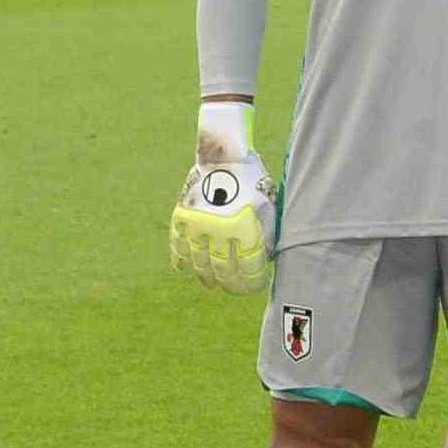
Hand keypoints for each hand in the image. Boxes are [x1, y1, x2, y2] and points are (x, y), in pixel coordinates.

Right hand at [171, 149, 271, 293]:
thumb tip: (263, 263)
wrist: (224, 157)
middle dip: (230, 285)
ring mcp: (198, 224)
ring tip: (213, 284)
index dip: (252, 282)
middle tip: (234, 289)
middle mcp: (221, 229)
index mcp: (246, 227)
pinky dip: (182, 262)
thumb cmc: (253, 183)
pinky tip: (188, 269)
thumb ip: (267, 236)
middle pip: (223, 269)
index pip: (249, 267)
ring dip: (207, 277)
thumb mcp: (269, 207)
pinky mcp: (182, 218)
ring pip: (200, 263)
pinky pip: (178, 247)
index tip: (254, 287)